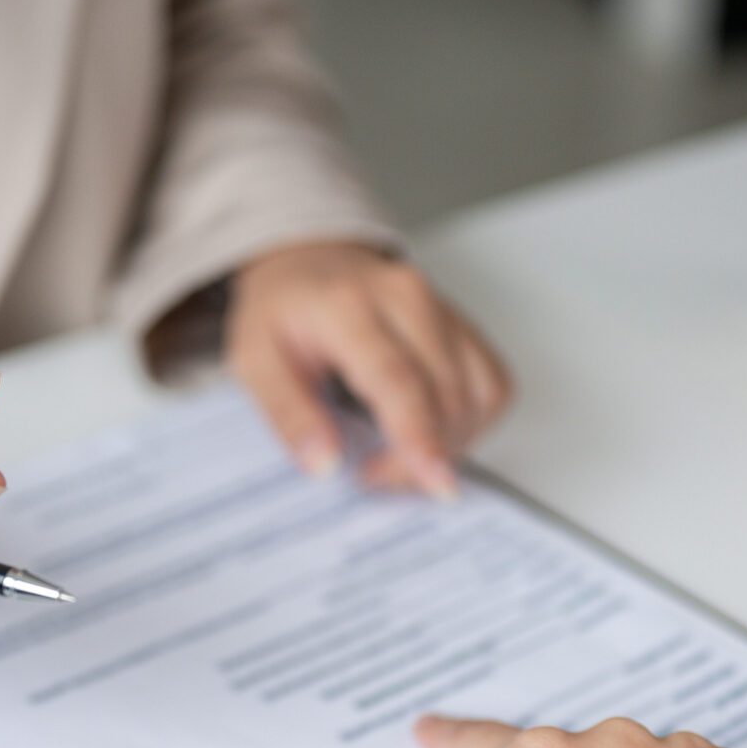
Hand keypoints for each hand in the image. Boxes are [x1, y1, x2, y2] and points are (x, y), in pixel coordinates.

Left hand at [227, 242, 511, 497]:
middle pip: (445, 394)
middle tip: (375, 477)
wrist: (310, 264)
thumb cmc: (283, 313)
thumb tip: (325, 465)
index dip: (420, 437)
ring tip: (399, 456)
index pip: (399, 379)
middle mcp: (408, 299)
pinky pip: (492, 386)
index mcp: (349, 306)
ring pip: (477, 394)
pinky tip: (431, 432)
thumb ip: (288, 414)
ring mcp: (444, 309)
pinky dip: (471, 423)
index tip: (434, 483)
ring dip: (449, 443)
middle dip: (422, 455)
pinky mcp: (465, 327)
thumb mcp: (255, 361)